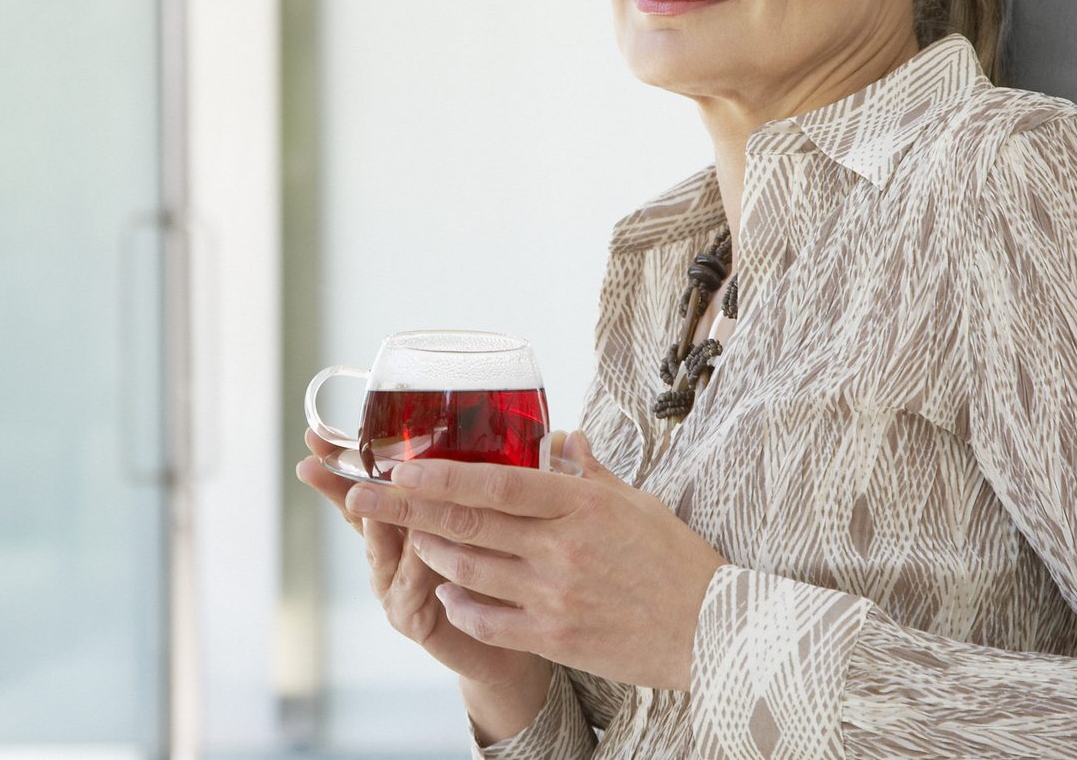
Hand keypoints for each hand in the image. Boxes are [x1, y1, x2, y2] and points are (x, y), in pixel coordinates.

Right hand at [295, 428, 552, 689]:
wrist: (518, 637)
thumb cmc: (505, 567)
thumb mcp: (496, 512)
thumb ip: (495, 476)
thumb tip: (541, 429)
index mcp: (406, 523)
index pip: (369, 486)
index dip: (342, 462)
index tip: (315, 436)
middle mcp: (393, 554)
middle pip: (359, 515)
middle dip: (339, 485)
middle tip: (317, 459)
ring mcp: (396, 588)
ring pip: (380, 549)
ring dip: (378, 520)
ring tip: (370, 493)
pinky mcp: (413, 620)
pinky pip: (408, 588)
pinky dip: (415, 564)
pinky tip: (421, 543)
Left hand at [343, 430, 729, 691]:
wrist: (712, 629)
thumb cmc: (677, 560)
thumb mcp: (637, 503)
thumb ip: (590, 473)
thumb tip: (563, 439)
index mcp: (580, 505)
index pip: (496, 483)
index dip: (440, 476)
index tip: (400, 469)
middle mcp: (561, 547)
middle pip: (467, 524)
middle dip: (406, 510)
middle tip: (364, 498)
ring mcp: (554, 595)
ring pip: (469, 570)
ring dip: (432, 553)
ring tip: (412, 538)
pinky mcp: (555, 636)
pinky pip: (487, 619)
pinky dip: (459, 602)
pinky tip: (447, 589)